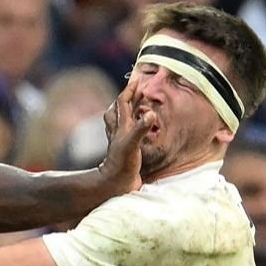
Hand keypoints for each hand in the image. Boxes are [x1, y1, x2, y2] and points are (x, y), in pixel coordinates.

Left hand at [99, 75, 154, 191]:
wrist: (116, 185)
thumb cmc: (122, 164)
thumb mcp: (132, 144)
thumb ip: (141, 128)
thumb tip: (150, 113)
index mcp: (121, 126)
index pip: (123, 102)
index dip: (129, 90)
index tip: (138, 80)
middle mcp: (119, 131)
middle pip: (120, 109)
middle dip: (128, 98)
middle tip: (139, 90)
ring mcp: (122, 140)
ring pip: (122, 120)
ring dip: (128, 111)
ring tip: (136, 105)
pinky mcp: (127, 150)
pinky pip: (129, 132)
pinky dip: (134, 126)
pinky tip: (140, 128)